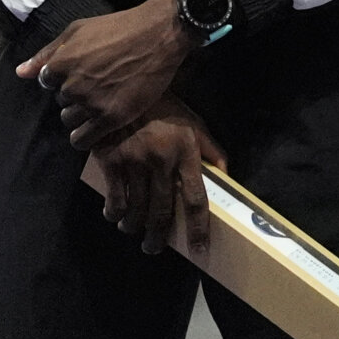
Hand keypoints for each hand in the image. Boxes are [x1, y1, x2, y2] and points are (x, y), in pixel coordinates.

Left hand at [20, 0, 195, 150]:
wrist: (160, 35)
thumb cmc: (119, 27)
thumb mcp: (78, 30)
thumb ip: (47, 53)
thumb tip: (20, 72)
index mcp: (60, 64)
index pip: (47, 83)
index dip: (64, 78)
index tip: (83, 73)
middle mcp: (72, 86)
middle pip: (61, 102)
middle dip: (75, 96)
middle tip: (99, 85)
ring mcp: (92, 103)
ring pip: (70, 120)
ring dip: (82, 114)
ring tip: (102, 102)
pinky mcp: (111, 117)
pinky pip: (83, 140)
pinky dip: (84, 137)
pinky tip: (95, 128)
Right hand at [91, 97, 224, 256]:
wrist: (125, 89)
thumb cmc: (164, 109)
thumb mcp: (193, 124)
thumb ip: (211, 150)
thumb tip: (226, 174)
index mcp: (187, 153)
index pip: (197, 199)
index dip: (198, 228)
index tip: (199, 249)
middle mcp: (163, 161)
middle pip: (163, 212)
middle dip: (158, 236)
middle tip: (154, 248)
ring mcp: (135, 162)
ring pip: (137, 209)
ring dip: (135, 227)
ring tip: (135, 232)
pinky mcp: (111, 161)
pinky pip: (115, 198)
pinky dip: (115, 213)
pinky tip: (116, 216)